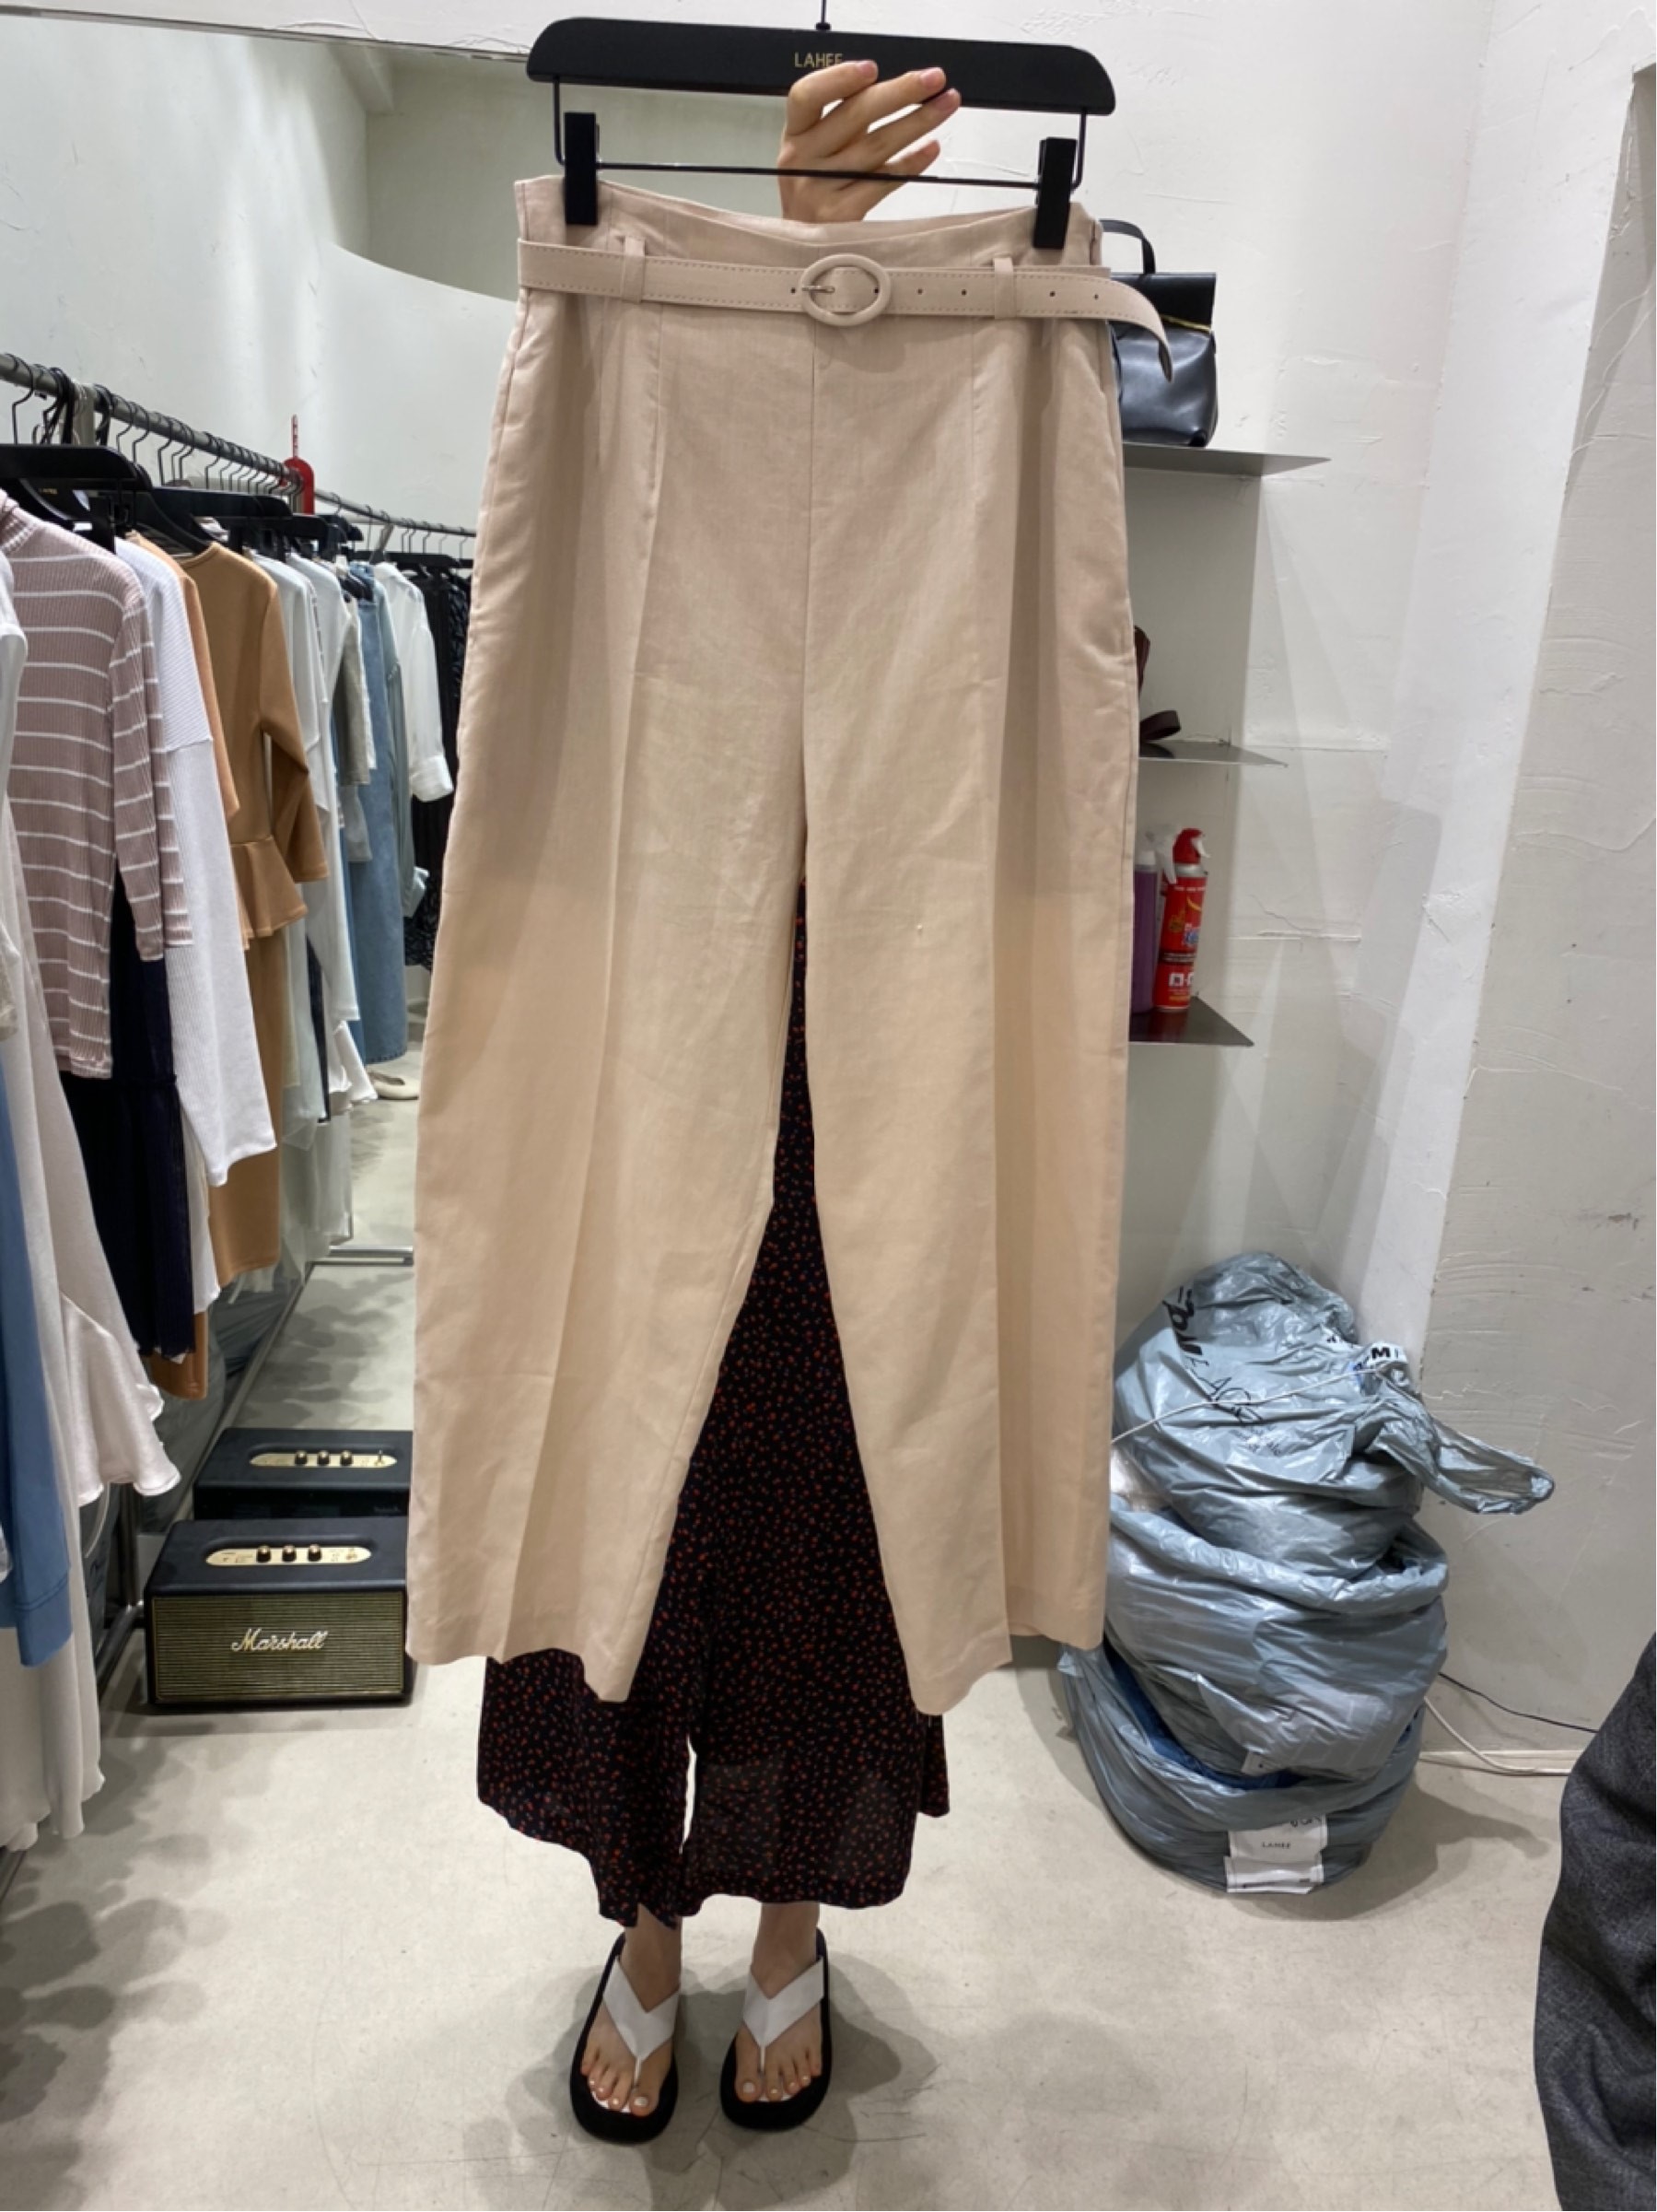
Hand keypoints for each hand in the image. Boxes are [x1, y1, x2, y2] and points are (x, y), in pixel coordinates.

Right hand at [778, 60, 960, 221]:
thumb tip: (898, 89)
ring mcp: (820, 189)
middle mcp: (802, 160)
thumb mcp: (817, 152)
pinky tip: (931, 148)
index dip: (839, 78)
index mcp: (795, 134)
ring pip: (876, 146)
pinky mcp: (841, 216)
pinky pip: (883, 182)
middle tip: (934, 79)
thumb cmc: (818, 193)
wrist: (805, 254)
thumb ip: (844, 122)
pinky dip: (910, 163)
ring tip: (946, 105)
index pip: (806, 95)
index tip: (873, 68)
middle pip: (853, 116)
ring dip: (917, 122)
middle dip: (900, 92)